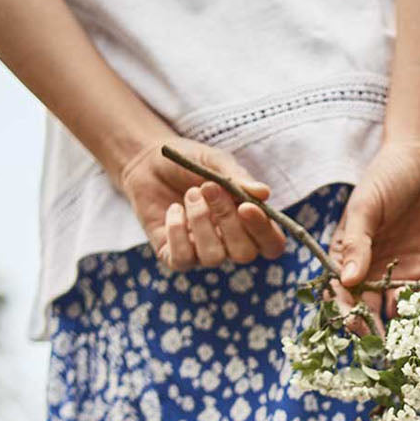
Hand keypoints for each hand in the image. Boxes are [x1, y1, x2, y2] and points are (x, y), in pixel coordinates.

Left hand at [117, 135, 286, 269]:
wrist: (148, 162)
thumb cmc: (190, 163)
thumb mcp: (215, 162)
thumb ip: (239, 177)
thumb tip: (264, 192)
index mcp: (248, 224)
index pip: (271, 245)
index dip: (264, 232)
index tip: (246, 206)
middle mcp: (230, 245)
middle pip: (245, 254)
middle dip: (227, 220)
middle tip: (209, 188)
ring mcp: (202, 254)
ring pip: (213, 257)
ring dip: (200, 221)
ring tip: (189, 195)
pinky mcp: (175, 257)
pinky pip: (182, 258)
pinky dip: (176, 230)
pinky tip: (172, 210)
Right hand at [329, 139, 419, 327]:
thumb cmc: (385, 177)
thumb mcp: (365, 207)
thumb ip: (357, 242)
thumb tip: (347, 281)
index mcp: (347, 257)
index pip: (340, 292)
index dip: (344, 311)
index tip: (351, 324)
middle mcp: (371, 272)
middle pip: (366, 309)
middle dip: (370, 328)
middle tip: (378, 345)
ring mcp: (399, 275)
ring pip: (394, 311)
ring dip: (397, 325)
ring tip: (402, 339)